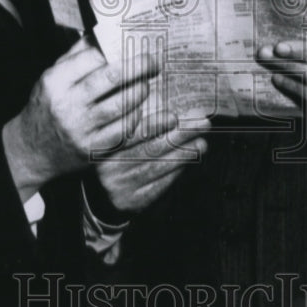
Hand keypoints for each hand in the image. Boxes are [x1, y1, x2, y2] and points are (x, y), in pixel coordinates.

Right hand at [3, 35, 159, 200]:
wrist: (32, 150)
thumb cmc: (47, 106)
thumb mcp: (52, 77)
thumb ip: (76, 55)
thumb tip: (105, 33)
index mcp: (55, 81)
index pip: (93, 57)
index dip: (117, 51)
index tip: (133, 46)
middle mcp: (67, 104)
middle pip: (112, 78)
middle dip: (139, 67)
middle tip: (153, 62)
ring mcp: (81, 128)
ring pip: (122, 105)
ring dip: (140, 92)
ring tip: (145, 85)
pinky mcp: (92, 150)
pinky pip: (123, 131)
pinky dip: (137, 118)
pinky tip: (140, 110)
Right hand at [93, 110, 210, 214]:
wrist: (106, 195)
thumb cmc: (123, 154)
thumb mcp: (125, 134)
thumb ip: (142, 121)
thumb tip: (174, 105)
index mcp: (104, 144)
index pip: (131, 132)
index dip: (154, 124)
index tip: (175, 116)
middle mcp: (108, 165)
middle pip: (149, 147)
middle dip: (180, 134)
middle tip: (202, 124)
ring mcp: (119, 184)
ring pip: (157, 166)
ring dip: (183, 153)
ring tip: (202, 143)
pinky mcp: (131, 201)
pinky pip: (159, 184)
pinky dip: (176, 171)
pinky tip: (189, 160)